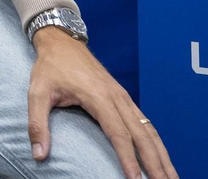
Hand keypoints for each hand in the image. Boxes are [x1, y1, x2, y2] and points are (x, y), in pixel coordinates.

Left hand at [28, 27, 176, 178]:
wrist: (62, 41)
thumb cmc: (50, 67)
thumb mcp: (37, 93)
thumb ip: (37, 124)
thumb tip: (38, 154)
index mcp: (98, 97)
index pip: (118, 133)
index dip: (128, 158)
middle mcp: (117, 98)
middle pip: (142, 135)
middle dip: (155, 162)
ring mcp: (123, 97)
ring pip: (149, 130)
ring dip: (162, 154)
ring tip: (171, 177)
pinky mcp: (124, 98)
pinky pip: (145, 123)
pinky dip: (156, 142)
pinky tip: (161, 156)